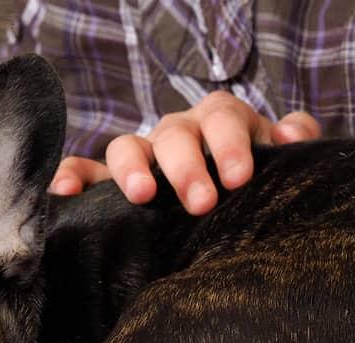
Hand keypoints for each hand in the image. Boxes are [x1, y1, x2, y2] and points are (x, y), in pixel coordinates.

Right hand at [49, 91, 320, 213]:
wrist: (233, 212)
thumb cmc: (256, 187)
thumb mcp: (281, 166)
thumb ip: (293, 143)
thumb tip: (293, 133)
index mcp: (219, 124)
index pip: (222, 119)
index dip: (229, 145)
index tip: (238, 180)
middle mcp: (178, 134)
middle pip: (174, 133)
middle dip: (187, 165)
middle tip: (202, 203)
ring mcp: (143, 157)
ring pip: (127, 146)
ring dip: (132, 168)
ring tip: (142, 195)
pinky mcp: (111, 184)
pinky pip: (86, 172)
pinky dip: (72, 176)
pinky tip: (62, 192)